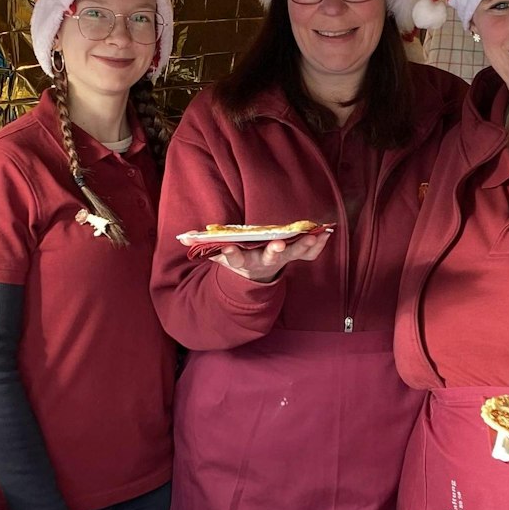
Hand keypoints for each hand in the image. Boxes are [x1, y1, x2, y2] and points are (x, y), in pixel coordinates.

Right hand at [208, 231, 330, 281]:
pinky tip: (325, 233)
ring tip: (312, 236)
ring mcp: (281, 259)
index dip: (231, 254)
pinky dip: (318, 245)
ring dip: (302, 246)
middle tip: (277, 245)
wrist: (256, 276)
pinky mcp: (294, 256)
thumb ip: (203, 245)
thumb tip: (182, 238)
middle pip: (269, 258)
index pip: (235, 259)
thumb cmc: (237, 257)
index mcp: (243, 261)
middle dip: (273, 252)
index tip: (227, 248)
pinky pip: (309, 254)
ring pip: (293, 255)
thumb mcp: (219, 254)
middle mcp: (263, 262)